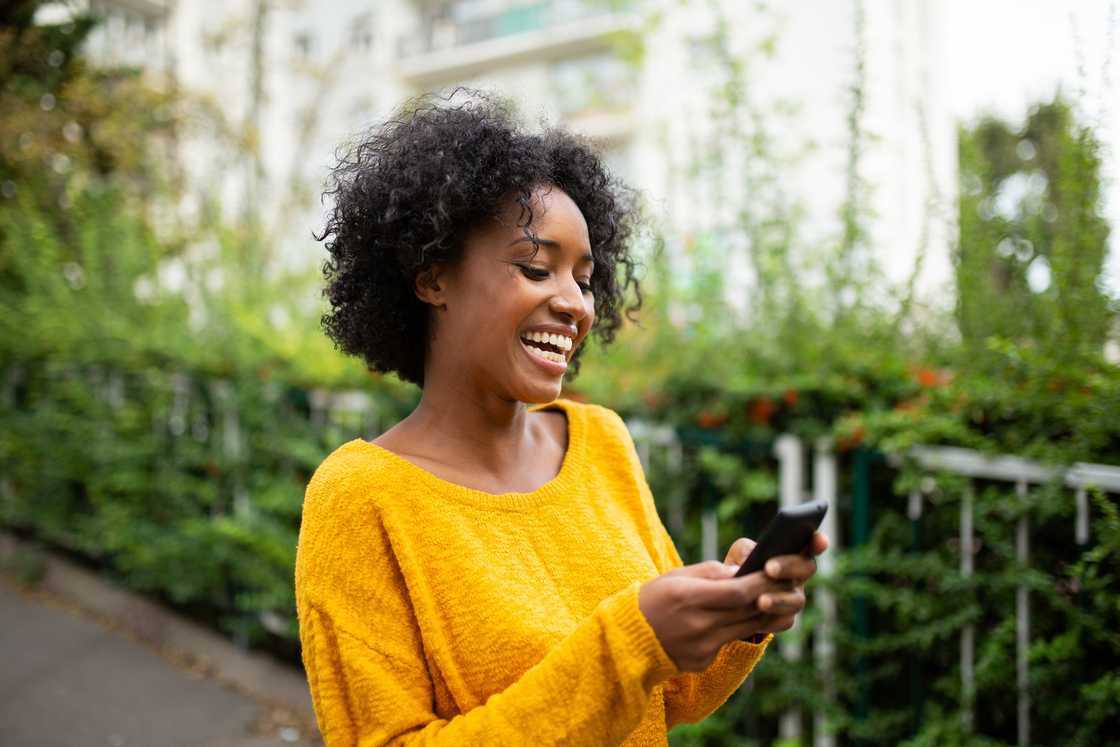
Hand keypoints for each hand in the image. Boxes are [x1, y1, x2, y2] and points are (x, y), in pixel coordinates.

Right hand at [638, 560, 803, 671]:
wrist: (627, 639)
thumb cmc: (653, 599)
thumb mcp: (677, 577)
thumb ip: (712, 573)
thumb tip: (744, 572)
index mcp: (689, 598)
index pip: (739, 592)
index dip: (762, 582)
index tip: (775, 571)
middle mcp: (698, 625)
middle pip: (748, 611)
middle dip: (769, 596)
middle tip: (783, 584)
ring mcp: (702, 647)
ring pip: (745, 629)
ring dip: (761, 614)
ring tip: (769, 600)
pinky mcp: (703, 661)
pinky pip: (728, 642)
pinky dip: (734, 629)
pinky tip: (730, 620)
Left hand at [724, 532, 828, 640]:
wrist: (732, 600)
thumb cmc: (740, 567)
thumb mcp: (739, 554)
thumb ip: (744, 550)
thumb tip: (747, 560)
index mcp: (792, 553)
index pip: (811, 544)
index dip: (818, 542)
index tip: (820, 542)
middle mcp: (799, 575)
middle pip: (806, 568)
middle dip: (789, 567)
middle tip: (769, 569)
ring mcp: (795, 598)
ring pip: (796, 600)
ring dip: (779, 600)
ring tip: (761, 601)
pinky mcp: (785, 619)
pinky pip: (784, 620)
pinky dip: (770, 620)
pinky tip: (756, 619)